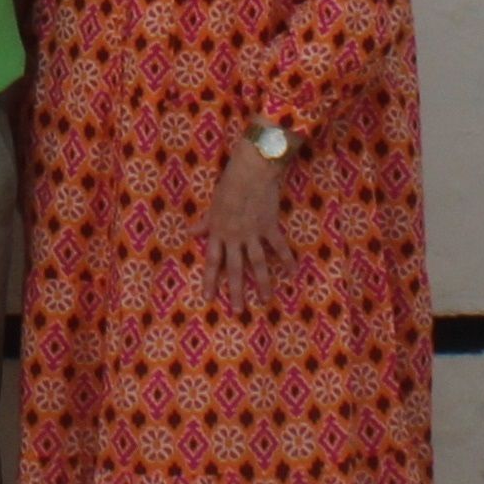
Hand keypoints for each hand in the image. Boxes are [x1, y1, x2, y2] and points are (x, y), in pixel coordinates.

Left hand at [202, 142, 291, 311]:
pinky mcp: (270, 228)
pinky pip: (279, 249)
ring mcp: (253, 234)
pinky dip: (287, 261)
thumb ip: (205, 223)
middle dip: (235, 291)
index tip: (208, 298)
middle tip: (238, 311)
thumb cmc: (229, 185)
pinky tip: (292, 275)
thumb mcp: (213, 205)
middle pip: (234, 269)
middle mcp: (234, 237)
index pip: (211, 261)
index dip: (210, 281)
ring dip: (262, 284)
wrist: (251, 171)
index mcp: (218, 232)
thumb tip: (191, 233)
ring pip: (257, 264)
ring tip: (265, 301)